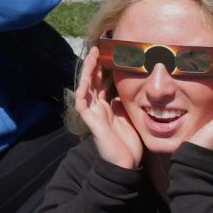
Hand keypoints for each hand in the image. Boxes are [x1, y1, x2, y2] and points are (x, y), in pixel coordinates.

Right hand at [75, 47, 143, 168]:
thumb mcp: (129, 118)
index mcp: (106, 108)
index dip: (102, 69)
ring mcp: (92, 114)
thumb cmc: (129, 144)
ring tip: (92, 56)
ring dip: (88, 72)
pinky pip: (82, 103)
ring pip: (85, 88)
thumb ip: (123, 105)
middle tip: (97, 49)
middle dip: (93, 65)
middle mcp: (97, 108)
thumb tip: (120, 94)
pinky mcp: (91, 122)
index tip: (106, 54)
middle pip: (92, 82)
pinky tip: (86, 79)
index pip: (101, 84)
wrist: (126, 163)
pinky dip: (83, 91)